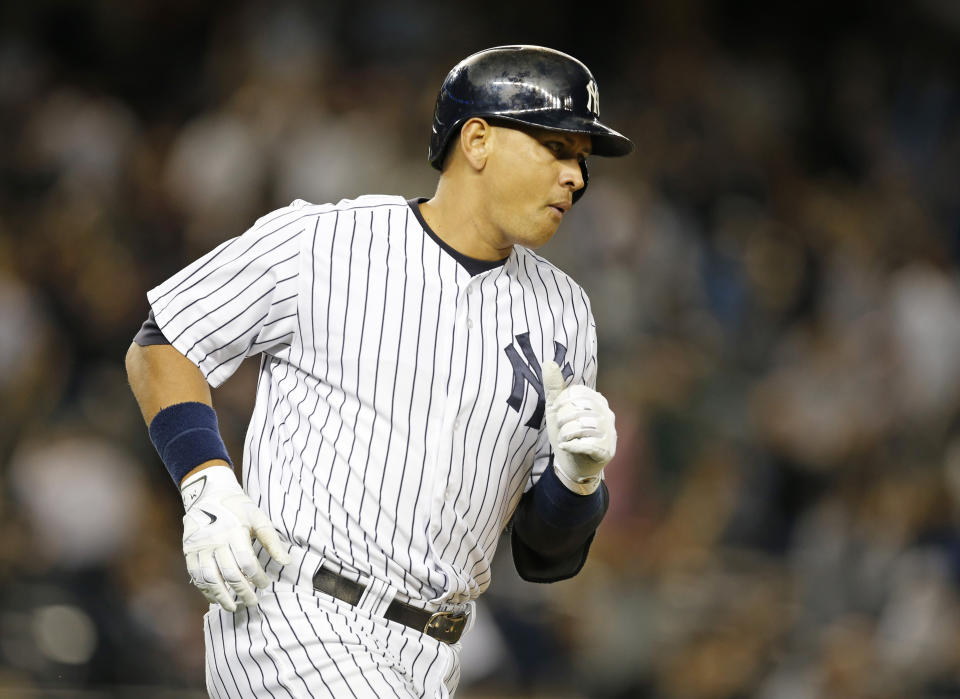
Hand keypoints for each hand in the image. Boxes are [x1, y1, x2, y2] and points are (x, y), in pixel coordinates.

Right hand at [180, 465, 291, 610]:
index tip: (265, 584)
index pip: (247, 562)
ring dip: (222, 596)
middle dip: (242, 592)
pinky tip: (215, 598)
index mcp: (234, 531)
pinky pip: (196, 576)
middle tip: (253, 602)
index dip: (257, 577)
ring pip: (210, 579)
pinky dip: (205, 590)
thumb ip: (272, 540)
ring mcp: (200, 547)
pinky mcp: (189, 551)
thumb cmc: (238, 508)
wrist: (208, 494)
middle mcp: (215, 541)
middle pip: (229, 574)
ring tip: (233, 607)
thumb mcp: (258, 518)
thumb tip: (287, 562)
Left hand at [542, 361, 616, 494]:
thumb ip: (554, 386)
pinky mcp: (607, 450)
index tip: (558, 414)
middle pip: (579, 409)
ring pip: (582, 427)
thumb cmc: (566, 432)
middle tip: (561, 429)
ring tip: (564, 438)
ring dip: (566, 434)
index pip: (575, 393)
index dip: (561, 404)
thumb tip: (548, 362)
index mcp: (596, 399)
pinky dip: (571, 446)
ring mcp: (609, 432)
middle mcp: (607, 413)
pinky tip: (566, 447)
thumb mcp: (556, 409)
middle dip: (563, 421)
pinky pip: (587, 444)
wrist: (573, 464)